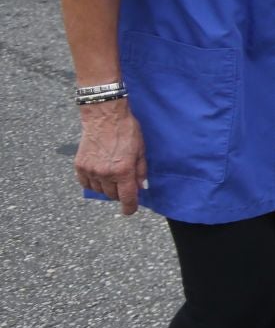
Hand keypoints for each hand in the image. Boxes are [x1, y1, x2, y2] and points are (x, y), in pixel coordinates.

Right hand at [75, 99, 145, 214]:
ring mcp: (91, 170)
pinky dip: (93, 183)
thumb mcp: (141, 150)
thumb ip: (140, 171)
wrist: (104, 117)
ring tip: (112, 176)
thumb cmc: (127, 131)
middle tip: (124, 184)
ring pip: (99, 190)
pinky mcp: (80, 165)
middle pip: (112, 195)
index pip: (126, 197)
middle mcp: (105, 173)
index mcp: (123, 170)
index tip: (130, 211)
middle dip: (120, 193)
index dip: (129, 207)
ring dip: (107, 188)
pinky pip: (86, 183)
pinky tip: (99, 175)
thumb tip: (141, 187)